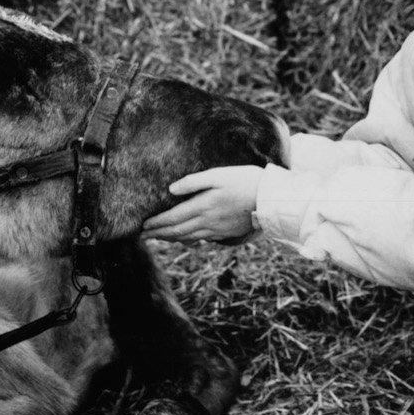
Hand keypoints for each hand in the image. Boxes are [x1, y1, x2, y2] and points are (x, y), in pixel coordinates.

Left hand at [140, 166, 263, 243]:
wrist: (270, 199)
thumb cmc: (245, 181)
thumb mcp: (218, 174)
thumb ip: (193, 182)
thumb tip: (171, 190)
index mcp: (203, 206)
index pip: (173, 218)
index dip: (156, 223)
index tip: (142, 226)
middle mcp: (207, 221)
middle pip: (177, 231)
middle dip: (158, 234)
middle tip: (143, 236)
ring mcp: (216, 230)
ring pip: (188, 237)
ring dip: (170, 238)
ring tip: (159, 237)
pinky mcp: (225, 232)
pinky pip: (200, 239)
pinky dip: (187, 240)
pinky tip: (184, 238)